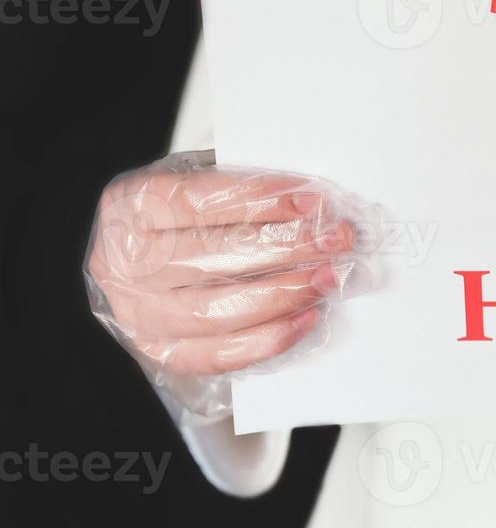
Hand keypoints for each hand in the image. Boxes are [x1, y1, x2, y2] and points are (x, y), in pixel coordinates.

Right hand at [85, 152, 360, 418]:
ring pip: (215, 310)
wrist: (144, 257)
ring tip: (326, 278)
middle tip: (335, 240)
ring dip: (283, 294)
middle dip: (286, 247)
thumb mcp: (201, 179)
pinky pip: (217, 354)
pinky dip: (267, 339)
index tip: (312, 202)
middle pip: (212, 256)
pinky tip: (306, 318)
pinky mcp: (158, 351)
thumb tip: (313, 205)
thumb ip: (244, 188)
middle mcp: (122, 262)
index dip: (261, 200)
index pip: (200, 201)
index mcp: (131, 206)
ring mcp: (136, 312)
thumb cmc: (184, 213)